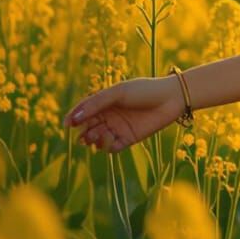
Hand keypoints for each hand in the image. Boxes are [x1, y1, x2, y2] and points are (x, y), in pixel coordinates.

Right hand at [63, 76, 186, 153]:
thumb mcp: (118, 93)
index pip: (83, 112)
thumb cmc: (145, 91)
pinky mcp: (129, 139)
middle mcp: (109, 116)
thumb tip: (73, 119)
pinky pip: (112, 147)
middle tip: (87, 133)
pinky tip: (113, 140)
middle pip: (88, 128)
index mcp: (104, 102)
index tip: (68, 125)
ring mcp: (118, 128)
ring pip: (97, 139)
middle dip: (84, 132)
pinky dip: (108, 147)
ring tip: (100, 135)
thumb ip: (96, 104)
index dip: (74, 119)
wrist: (172, 99)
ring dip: (94, 140)